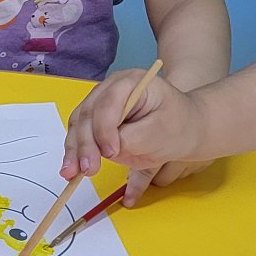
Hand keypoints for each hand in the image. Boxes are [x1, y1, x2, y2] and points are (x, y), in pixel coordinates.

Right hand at [62, 70, 208, 203]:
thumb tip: (106, 150)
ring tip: (72, 173)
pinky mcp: (96, 120)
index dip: (104, 128)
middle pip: (87, 114)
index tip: (110, 153)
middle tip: (88, 169)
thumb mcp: (161, 133)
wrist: (184, 128)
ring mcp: (101, 103)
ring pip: (77, 125)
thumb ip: (132, 139)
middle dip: (85, 143)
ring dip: (74, 150)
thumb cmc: (178, 126)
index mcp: (132, 82)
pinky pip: (79, 135)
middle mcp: (110, 88)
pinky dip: (74, 152)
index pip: (109, 103)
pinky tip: (71, 169)